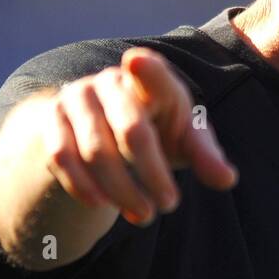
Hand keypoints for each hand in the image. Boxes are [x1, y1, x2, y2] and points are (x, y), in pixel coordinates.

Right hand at [43, 48, 237, 224]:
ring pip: (96, 152)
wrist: (99, 126)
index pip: (151, 72)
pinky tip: (103, 205)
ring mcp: (76, 99)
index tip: (136, 62)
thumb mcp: (184, 138)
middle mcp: (110, 82)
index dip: (146, 70)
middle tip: (170, 205)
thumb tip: (228, 179)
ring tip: (144, 215)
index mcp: (150, 79)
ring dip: (122, 191)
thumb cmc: (157, 129)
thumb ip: (205, 155)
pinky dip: (83, 187)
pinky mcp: (51, 121)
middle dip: (153, 175)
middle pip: (131, 131)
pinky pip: (62, 158)